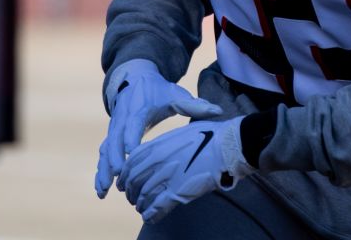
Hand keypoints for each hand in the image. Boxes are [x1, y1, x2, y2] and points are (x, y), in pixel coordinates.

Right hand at [94, 59, 222, 198]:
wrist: (134, 79)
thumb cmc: (158, 90)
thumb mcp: (175, 94)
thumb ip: (195, 105)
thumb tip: (218, 111)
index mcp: (138, 110)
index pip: (133, 125)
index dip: (132, 138)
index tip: (134, 154)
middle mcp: (122, 120)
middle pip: (114, 141)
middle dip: (115, 159)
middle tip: (120, 177)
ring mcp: (114, 129)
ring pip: (105, 151)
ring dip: (103, 170)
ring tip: (103, 191)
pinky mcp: (111, 136)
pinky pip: (104, 155)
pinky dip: (101, 172)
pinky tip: (102, 191)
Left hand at [118, 117, 254, 222]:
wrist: (226, 145)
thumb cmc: (209, 135)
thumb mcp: (180, 133)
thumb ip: (166, 144)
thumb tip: (161, 151)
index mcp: (157, 146)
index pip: (130, 163)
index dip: (124, 176)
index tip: (124, 183)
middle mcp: (157, 162)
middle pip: (134, 181)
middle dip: (130, 192)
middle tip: (131, 198)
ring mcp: (166, 177)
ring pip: (143, 196)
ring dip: (140, 204)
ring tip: (140, 208)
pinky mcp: (177, 192)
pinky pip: (157, 207)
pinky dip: (151, 214)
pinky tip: (149, 218)